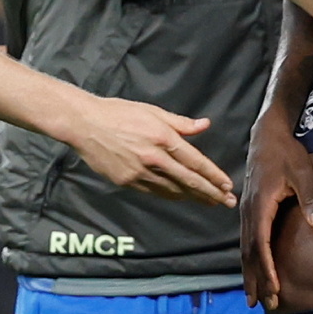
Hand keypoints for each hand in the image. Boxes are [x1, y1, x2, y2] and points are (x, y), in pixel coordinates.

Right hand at [64, 96, 236, 206]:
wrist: (85, 125)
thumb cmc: (119, 113)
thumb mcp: (152, 111)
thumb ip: (180, 123)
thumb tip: (205, 125)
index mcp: (163, 138)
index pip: (195, 162)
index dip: (213, 175)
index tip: (227, 185)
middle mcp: (154, 159)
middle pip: (189, 181)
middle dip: (211, 193)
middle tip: (227, 202)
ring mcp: (140, 173)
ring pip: (173, 190)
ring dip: (194, 197)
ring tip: (210, 202)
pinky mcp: (127, 182)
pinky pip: (155, 192)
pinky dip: (172, 196)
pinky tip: (181, 197)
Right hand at [240, 113, 312, 308]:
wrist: (267, 133)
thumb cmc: (287, 153)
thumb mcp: (302, 173)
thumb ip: (309, 200)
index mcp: (261, 204)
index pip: (262, 244)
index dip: (268, 269)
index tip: (274, 289)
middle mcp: (250, 210)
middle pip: (250, 252)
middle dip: (257, 279)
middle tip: (263, 304)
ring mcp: (247, 209)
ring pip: (245, 247)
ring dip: (250, 272)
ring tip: (255, 296)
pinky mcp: (249, 207)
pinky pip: (246, 238)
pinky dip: (249, 258)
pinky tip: (253, 268)